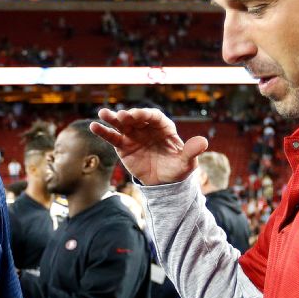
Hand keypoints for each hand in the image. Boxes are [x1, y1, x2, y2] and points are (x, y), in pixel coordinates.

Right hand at [91, 108, 208, 185]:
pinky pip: (112, 137)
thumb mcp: (186, 163)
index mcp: (164, 128)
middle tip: (122, 116)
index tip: (139, 116)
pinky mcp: (123, 145)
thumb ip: (192, 151)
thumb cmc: (177, 170)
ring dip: (112, 118)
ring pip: (122, 124)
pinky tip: (94, 126)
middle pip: (137, 118)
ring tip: (102, 113)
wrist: (163, 183)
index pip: (155, 117)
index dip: (147, 115)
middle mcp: (147, 128)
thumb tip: (204, 142)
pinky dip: (103, 131)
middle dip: (130, 116)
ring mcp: (134, 135)